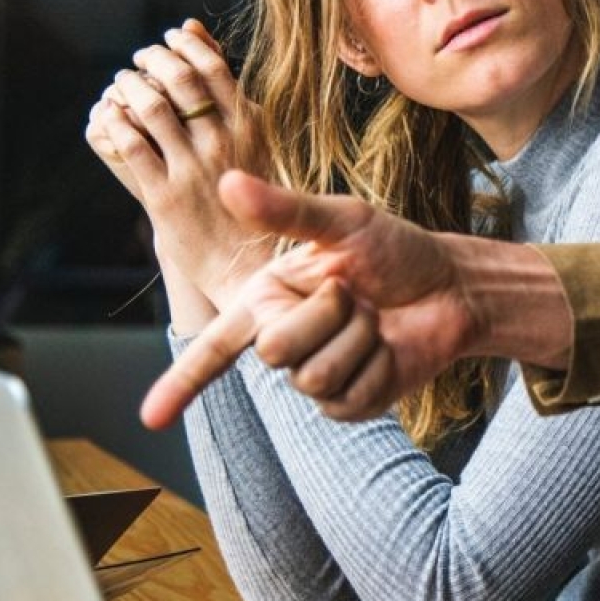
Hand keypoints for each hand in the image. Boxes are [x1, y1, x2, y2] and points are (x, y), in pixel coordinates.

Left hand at [83, 19, 271, 307]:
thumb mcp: (254, 140)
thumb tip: (195, 31)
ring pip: (151, 108)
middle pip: (179, 80)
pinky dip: (115, 122)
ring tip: (122, 82)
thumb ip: (227, 91)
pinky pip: (131, 146)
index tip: (169, 39)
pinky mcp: (164, 197)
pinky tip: (110, 115)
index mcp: (251, 127)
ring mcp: (193, 170)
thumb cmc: (254, 197)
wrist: (248, 263)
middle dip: (153, 59)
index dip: (185, 46)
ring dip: (129, 86)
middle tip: (140, 57)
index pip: (213, 67)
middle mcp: (223, 144)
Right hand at [140, 171, 485, 425]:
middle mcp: (284, 339)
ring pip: (315, 375)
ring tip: (374, 317)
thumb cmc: (395, 249)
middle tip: (354, 292)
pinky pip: (349, 397)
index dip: (180, 383)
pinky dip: (377, 366)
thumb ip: (286, 210)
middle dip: (325, 314)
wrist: (451, 286)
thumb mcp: (343, 221)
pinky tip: (389, 347)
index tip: (149, 418)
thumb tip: (227, 182)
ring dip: (357, 338)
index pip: (214, 347)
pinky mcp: (350, 403)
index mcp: (267, 299)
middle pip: (274, 350)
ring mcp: (316, 376)